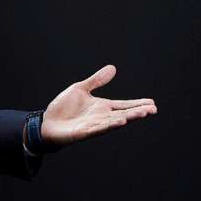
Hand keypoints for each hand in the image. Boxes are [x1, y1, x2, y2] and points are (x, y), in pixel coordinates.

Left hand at [40, 65, 156, 145]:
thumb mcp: (80, 89)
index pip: (124, 105)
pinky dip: (110, 124)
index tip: (153, 103)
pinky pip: (99, 128)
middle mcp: (101, 117)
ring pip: (115, 121)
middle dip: (138, 112)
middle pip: (124, 114)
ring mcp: (94, 125)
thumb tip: (113, 68)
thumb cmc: (63, 107)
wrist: (47, 122)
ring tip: (142, 114)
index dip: (137, 104)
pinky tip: (121, 121)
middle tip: (153, 110)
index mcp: (102, 107)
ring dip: (129, 118)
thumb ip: (96, 80)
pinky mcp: (84, 132)